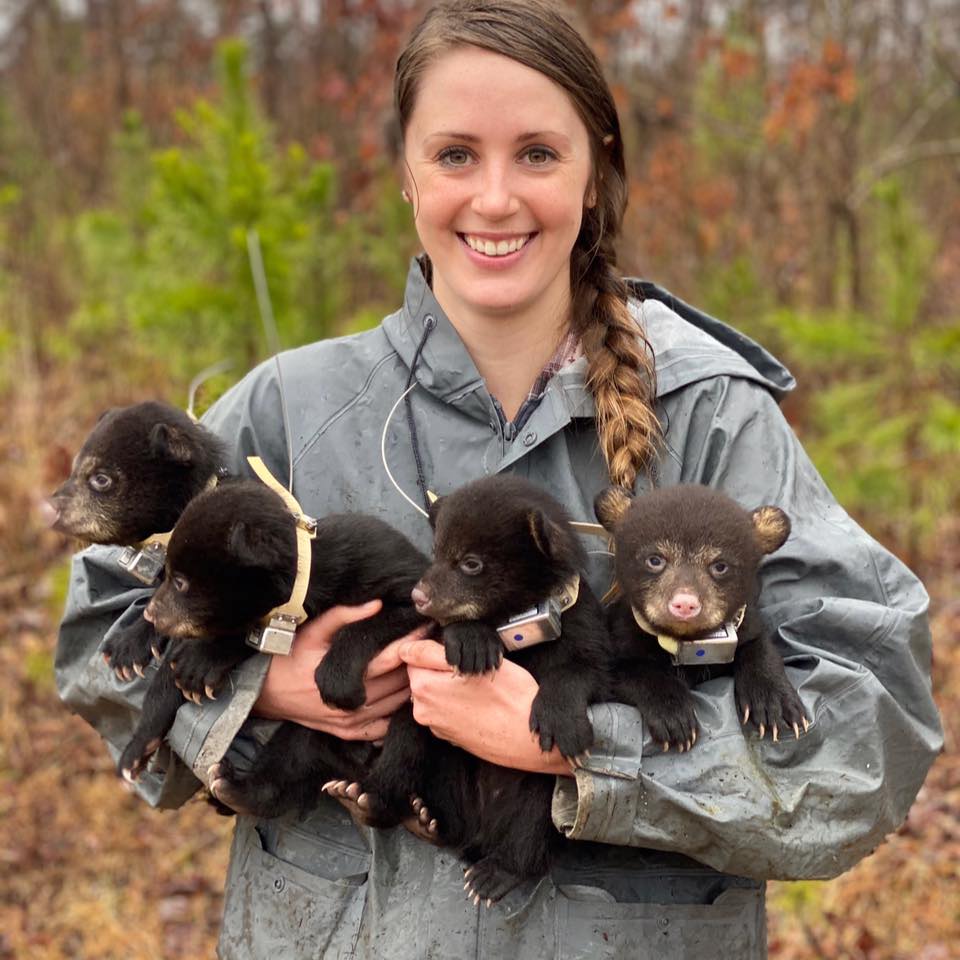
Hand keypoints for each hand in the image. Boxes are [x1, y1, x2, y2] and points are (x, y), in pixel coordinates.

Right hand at [254, 601, 427, 740]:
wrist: (264, 691)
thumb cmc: (290, 656)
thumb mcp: (314, 631)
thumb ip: (345, 616)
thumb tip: (377, 604)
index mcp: (346, 675)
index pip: (391, 658)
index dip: (411, 642)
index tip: (426, 627)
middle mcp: (353, 703)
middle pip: (399, 683)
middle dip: (416, 663)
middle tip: (430, 646)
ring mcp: (352, 722)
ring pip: (397, 705)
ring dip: (411, 686)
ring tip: (423, 667)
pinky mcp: (348, 733)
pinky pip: (384, 728)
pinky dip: (397, 713)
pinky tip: (405, 697)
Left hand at [398, 639, 572, 775]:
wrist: (530, 738)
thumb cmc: (510, 697)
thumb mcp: (474, 660)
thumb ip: (435, 651)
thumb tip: (409, 647)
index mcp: (423, 686)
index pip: (412, 653)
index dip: (430, 642)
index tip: (451, 643)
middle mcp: (422, 709)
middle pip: (422, 673)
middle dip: (439, 665)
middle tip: (471, 664)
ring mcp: (435, 725)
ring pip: (434, 690)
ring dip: (447, 684)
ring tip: (477, 684)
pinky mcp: (448, 737)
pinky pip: (444, 708)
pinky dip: (455, 702)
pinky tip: (478, 701)